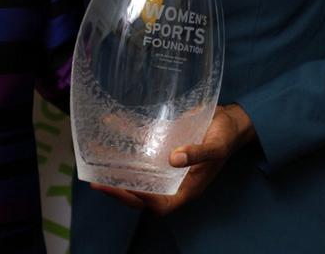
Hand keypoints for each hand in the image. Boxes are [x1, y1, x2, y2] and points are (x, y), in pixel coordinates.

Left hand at [90, 103, 255, 215]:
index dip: (141, 200)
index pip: (161, 203)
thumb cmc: (226, 136)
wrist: (230, 120)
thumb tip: (175, 159)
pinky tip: (110, 124)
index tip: (123, 188)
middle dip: (119, 189)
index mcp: (187, 188)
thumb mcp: (217, 146)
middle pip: (142, 193)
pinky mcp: (161, 147)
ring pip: (137, 173)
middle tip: (96, 182)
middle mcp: (173, 180)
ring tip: (93, 160)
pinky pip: (140, 149)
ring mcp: (165, 165)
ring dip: (116, 168)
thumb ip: (199, 154)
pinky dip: (125, 139)